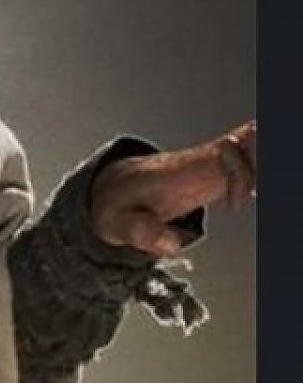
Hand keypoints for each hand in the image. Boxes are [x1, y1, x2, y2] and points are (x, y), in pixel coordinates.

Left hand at [90, 121, 255, 257]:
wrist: (115, 189)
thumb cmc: (119, 203)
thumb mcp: (118, 223)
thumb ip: (142, 233)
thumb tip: (172, 245)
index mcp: (182, 169)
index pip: (223, 156)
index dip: (239, 173)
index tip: (238, 202)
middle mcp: (205, 159)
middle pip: (251, 137)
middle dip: (266, 145)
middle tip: (265, 172)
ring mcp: (218, 161)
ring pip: (257, 141)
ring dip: (267, 148)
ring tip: (266, 171)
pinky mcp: (227, 168)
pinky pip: (257, 154)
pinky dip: (266, 154)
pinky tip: (262, 183)